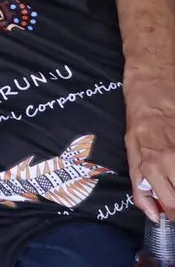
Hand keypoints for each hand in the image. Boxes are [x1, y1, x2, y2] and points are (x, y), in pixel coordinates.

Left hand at [127, 96, 174, 219]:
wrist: (152, 89)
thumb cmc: (140, 121)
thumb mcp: (131, 152)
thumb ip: (139, 185)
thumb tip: (153, 214)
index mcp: (150, 165)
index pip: (170, 204)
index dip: (174, 214)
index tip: (172, 214)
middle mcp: (169, 160)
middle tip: (174, 194)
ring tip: (172, 175)